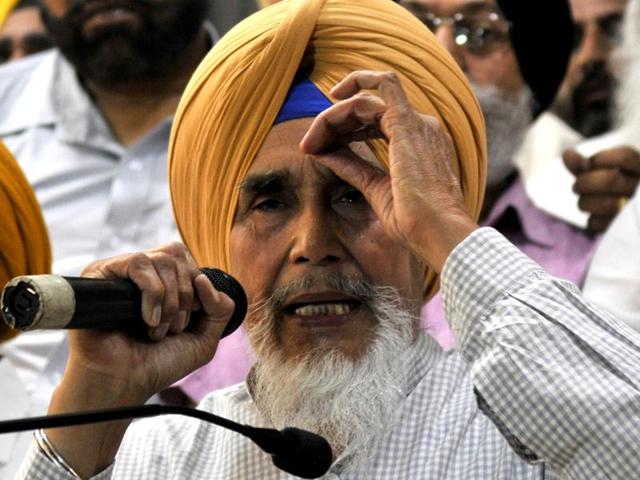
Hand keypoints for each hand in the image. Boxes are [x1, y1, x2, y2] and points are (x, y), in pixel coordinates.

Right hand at [46, 242, 233, 476]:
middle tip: (174, 328)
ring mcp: (120, 272)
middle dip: (184, 295)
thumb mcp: (204, 339)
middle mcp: (142, 273)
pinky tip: (147, 320)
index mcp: (163, 282)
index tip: (189, 320)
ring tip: (157, 330)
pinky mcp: (100, 274)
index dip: (197, 287)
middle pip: (177, 255)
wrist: (123, 382)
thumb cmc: (156, 364)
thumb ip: (220, 309)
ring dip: (169, 300)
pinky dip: (153, 292)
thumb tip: (204, 280)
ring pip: (162, 259)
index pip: (188, 260)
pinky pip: (138, 262)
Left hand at [300, 70, 477, 271]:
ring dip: (333, 116)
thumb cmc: (413, 220)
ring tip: (312, 140)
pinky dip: (348, 97)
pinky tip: (329, 106)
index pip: (375, 122)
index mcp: (419, 143)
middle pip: (367, 107)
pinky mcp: (406, 122)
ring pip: (366, 99)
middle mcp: (421, 127)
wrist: (435, 230)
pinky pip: (377, 89)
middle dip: (333, 122)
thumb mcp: (375, 188)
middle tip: (309, 145)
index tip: (319, 149)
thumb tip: (324, 153)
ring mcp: (416, 122)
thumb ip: (352, 167)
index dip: (344, 130)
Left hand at [563, 147, 639, 232]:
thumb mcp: (598, 174)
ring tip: (583, 200)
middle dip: (585, 182)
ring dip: (585, 202)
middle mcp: (639, 188)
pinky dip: (591, 220)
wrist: (626, 217)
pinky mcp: (623, 228)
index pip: (626, 157)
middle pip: (610, 180)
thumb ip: (583, 165)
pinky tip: (593, 215)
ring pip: (606, 204)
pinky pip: (600, 224)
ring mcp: (633, 209)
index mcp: (639, 169)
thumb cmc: (609, 188)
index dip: (602, 157)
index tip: (590, 162)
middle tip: (576, 185)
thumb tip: (566, 154)